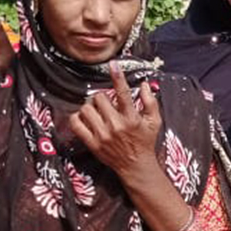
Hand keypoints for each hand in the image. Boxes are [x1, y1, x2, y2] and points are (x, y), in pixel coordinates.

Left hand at [68, 62, 162, 177]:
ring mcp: (102, 135)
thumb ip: (151, 102)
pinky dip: (77, 118)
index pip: (123, 93)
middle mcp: (116, 125)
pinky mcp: (92, 143)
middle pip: (100, 98)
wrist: (136, 166)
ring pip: (86, 109)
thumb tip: (145, 85)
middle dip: (102, 97)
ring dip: (90, 107)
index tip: (113, 64)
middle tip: (106, 103)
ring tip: (97, 111)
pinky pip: (76, 124)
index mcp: (132, 118)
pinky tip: (85, 118)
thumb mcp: (154, 122)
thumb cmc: (145, 143)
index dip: (118, 77)